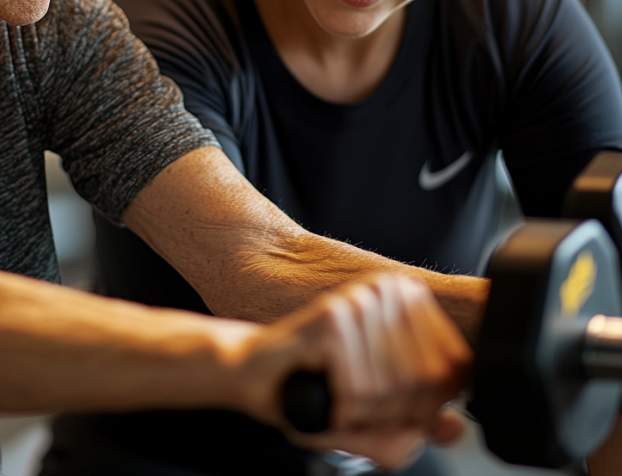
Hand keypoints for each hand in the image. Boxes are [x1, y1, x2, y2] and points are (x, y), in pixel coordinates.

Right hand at [238, 274, 470, 470]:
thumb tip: (455, 426)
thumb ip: (422, 424)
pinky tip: (325, 392)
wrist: (257, 376)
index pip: (457, 369)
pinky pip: (360, 388)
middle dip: (392, 413)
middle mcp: (390, 289)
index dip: (428, 406)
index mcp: (412, 300)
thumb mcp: (382, 417)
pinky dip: (342, 407)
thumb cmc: (320, 389)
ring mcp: (361, 298)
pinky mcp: (333, 314)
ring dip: (363, 413)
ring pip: (393, 388)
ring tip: (338, 396)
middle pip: (427, 381)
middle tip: (358, 404)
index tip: (393, 407)